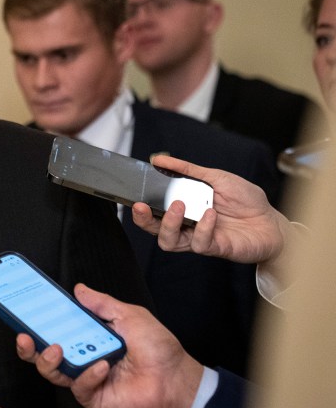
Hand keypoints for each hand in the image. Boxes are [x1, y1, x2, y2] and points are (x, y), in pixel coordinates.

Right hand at [15, 284, 203, 407]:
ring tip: (55, 348)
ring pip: (53, 372)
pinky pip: (79, 387)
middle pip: (45, 354)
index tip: (25, 312)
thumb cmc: (158, 348)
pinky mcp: (93, 397)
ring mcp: (86, 378)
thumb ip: (102, 303)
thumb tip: (79, 290)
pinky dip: (87, 375)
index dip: (38, 323)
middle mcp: (83, 357)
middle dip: (29, 346)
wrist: (176, 378)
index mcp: (88, 337)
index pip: (56, 330)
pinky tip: (101, 366)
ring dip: (48, 360)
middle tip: (25, 336)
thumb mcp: (129, 315)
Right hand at [130, 154, 289, 265]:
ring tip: (178, 205)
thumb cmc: (245, 201)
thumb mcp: (215, 177)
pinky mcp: (214, 248)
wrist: (272, 221)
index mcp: (184, 209)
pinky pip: (199, 242)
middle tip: (142, 206)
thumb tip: (159, 159)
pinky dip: (202, 227)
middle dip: (144, 219)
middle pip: (154, 230)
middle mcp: (187, 226)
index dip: (141, 208)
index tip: (134, 197)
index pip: (154, 212)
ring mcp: (199, 238)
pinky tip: (210, 213)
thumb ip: (187, 169)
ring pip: (169, 241)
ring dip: (168, 223)